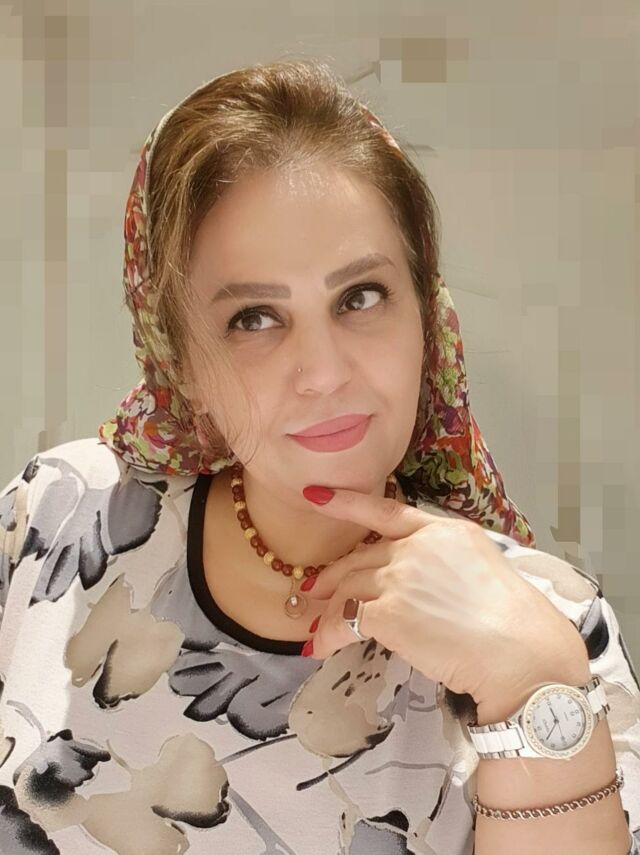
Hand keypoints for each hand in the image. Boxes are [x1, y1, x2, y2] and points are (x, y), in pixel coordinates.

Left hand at [301, 485, 587, 707]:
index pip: (387, 511)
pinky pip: (347, 621)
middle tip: (314, 589)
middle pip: (361, 557)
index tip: (320, 496)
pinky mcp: (387, 612)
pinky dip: (331, 635)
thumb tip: (424, 581)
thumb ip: (446, 563)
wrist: (520, 651)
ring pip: (349, 589)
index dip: (350, 504)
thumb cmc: (516, 620)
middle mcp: (417, 547)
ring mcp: (399, 578)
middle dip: (333, 575)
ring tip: (318, 627)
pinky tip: (324, 647)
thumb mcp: (485, 568)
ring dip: (329, 609)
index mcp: (445, 531)